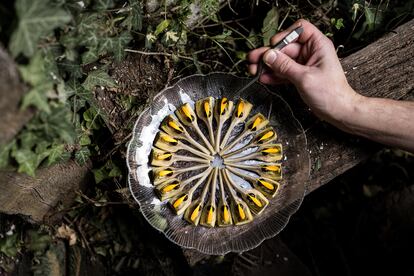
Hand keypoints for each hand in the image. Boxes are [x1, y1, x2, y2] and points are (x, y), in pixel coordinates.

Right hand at [247, 19, 361, 125]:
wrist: (338, 111)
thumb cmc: (331, 93)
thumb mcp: (304, 77)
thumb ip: (284, 66)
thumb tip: (269, 55)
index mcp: (318, 45)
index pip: (299, 30)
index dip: (285, 36)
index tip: (273, 46)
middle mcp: (310, 52)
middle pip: (285, 47)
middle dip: (269, 54)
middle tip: (254, 59)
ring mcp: (304, 64)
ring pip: (281, 60)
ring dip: (267, 65)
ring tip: (254, 70)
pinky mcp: (299, 75)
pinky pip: (283, 72)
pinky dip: (273, 75)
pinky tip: (263, 78)